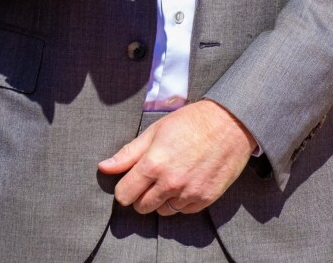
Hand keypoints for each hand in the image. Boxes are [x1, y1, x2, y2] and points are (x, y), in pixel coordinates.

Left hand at [97, 99, 255, 214]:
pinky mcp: (205, 199)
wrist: (229, 123)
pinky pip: (183, 211)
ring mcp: (188, 193)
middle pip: (141, 207)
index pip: (124, 195)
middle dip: (141, 195)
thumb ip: (128, 153)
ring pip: (162, 211)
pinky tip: (186, 181)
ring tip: (171, 177)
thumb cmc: (190, 122)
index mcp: (153, 164)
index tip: (131, 180)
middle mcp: (170, 183)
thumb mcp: (155, 131)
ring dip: (162, 199)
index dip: (124, 188)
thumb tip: (104, 167)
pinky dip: (181, 201)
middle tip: (151, 178)